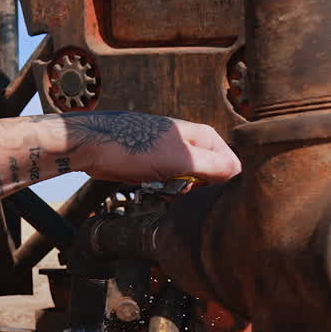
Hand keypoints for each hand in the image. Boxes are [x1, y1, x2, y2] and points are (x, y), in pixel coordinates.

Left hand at [59, 112, 240, 183]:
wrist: (92, 147)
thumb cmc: (132, 147)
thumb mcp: (181, 159)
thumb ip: (214, 166)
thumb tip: (238, 174)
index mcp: (203, 136)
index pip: (232, 164)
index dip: (222, 184)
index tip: (207, 195)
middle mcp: (190, 143)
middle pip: (212, 175)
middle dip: (200, 189)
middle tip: (184, 194)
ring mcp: (172, 154)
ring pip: (190, 181)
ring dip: (181, 192)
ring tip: (167, 192)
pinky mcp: (155, 165)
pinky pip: (171, 183)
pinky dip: (166, 191)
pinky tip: (156, 192)